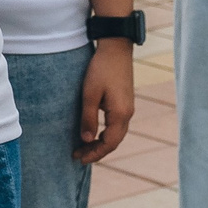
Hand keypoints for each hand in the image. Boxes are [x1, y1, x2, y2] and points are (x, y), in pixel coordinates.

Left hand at [75, 39, 135, 163]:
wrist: (116, 48)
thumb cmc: (101, 69)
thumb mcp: (90, 94)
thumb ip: (88, 118)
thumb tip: (86, 140)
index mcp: (120, 114)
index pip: (109, 143)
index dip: (95, 153)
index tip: (80, 158)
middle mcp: (127, 114)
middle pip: (114, 141)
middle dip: (97, 151)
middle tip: (79, 156)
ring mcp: (128, 108)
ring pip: (116, 134)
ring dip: (101, 143)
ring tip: (83, 147)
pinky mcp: (125, 102)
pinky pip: (116, 125)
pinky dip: (105, 133)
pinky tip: (94, 133)